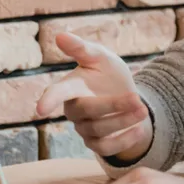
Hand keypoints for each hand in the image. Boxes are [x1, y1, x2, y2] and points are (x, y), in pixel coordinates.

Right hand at [35, 33, 151, 161]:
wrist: (129, 98)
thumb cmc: (108, 74)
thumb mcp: (101, 57)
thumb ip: (82, 48)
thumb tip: (60, 35)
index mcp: (71, 86)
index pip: (57, 92)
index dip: (49, 99)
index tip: (40, 108)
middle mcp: (74, 109)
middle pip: (86, 110)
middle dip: (112, 105)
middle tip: (137, 99)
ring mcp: (84, 128)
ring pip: (98, 130)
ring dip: (124, 121)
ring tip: (143, 110)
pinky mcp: (97, 144)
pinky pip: (106, 149)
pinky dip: (125, 140)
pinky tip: (139, 129)